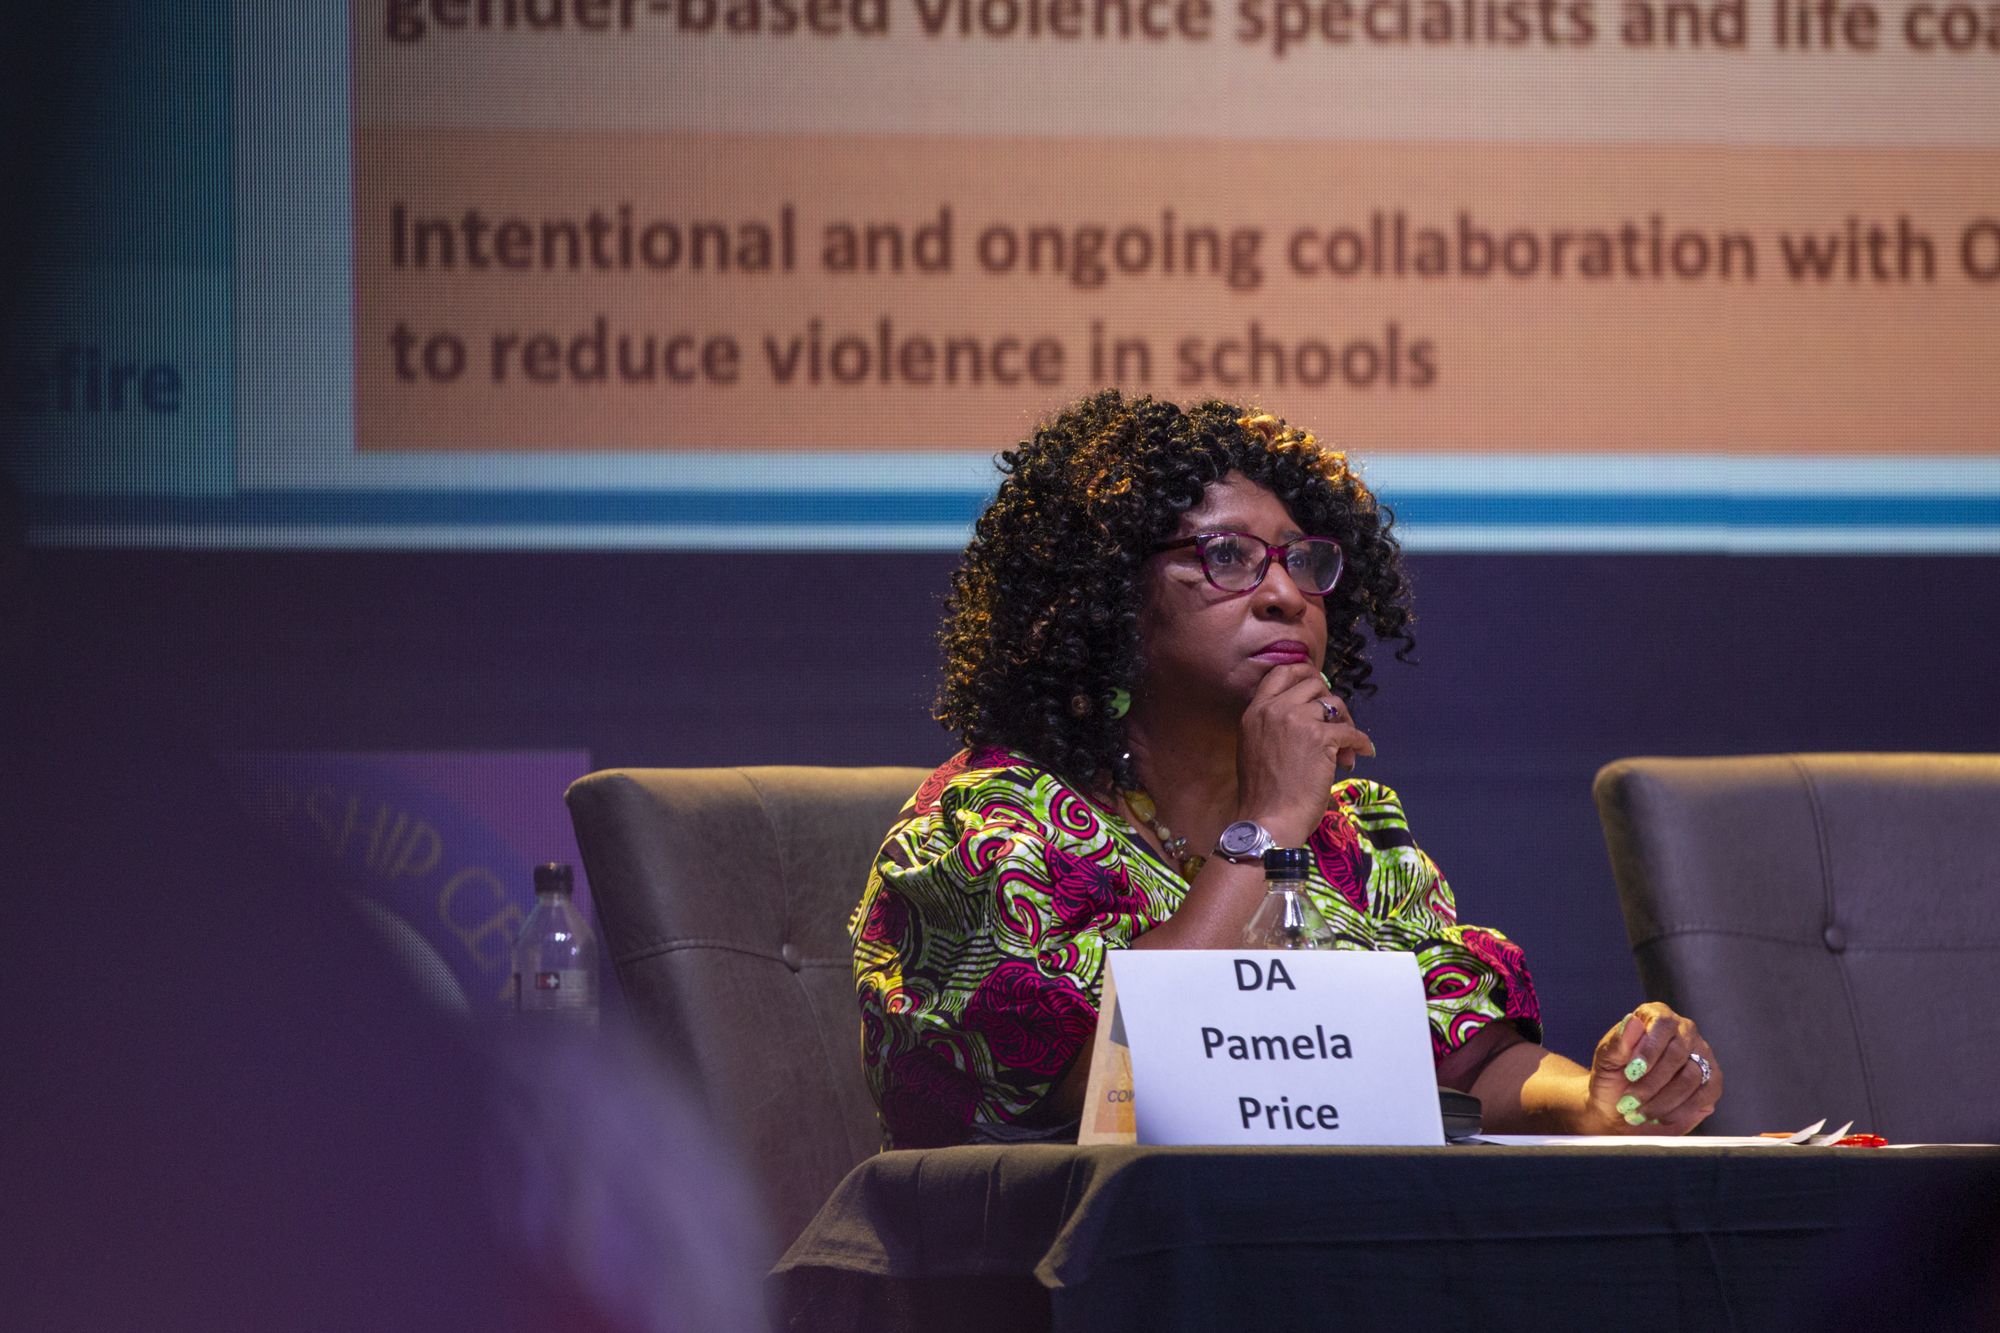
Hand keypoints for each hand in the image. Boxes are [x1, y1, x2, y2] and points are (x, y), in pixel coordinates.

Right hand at [1234, 662, 1374, 844]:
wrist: (1268, 818)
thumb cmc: (1263, 795)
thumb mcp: (1255, 749)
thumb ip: (1272, 726)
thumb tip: (1307, 718)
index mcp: (1254, 712)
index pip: (1280, 672)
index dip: (1304, 673)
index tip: (1318, 685)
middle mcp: (1274, 709)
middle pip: (1313, 683)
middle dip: (1329, 700)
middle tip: (1336, 723)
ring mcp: (1297, 720)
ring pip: (1334, 703)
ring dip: (1345, 722)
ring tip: (1344, 749)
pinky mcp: (1320, 737)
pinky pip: (1350, 731)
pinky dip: (1360, 742)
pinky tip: (1361, 753)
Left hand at [1586, 1003, 1721, 1134]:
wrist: (1618, 1111)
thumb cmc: (1611, 1080)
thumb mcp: (1606, 1060)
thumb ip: (1618, 1042)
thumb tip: (1633, 1022)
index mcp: (1657, 1017)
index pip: (1663, 1025)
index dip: (1649, 1049)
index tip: (1632, 1071)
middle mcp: (1684, 1033)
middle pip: (1678, 1054)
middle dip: (1651, 1083)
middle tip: (1629, 1101)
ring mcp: (1703, 1057)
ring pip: (1691, 1078)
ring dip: (1662, 1101)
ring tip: (1639, 1112)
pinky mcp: (1712, 1084)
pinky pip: (1703, 1097)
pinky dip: (1678, 1111)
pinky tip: (1659, 1117)